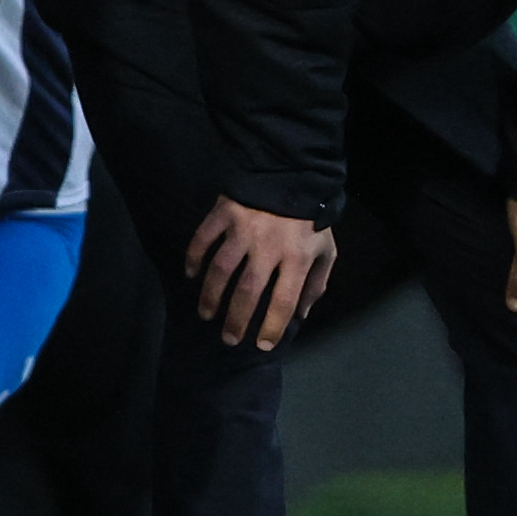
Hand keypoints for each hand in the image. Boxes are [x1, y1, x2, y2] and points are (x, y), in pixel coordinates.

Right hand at [181, 197, 337, 349]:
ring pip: (220, 269)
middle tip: (228, 339)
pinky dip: (194, 258)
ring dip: (210, 296)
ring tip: (206, 314)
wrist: (293, 170)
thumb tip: (301, 315)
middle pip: (247, 291)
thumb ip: (316, 283)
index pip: (283, 301)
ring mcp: (243, 228)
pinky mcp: (224, 212)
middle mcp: (268, 245)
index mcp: (297, 256)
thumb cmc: (311, 216)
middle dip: (236, 320)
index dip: (272, 327)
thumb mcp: (325, 249)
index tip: (261, 344)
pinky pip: (202, 239)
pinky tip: (191, 274)